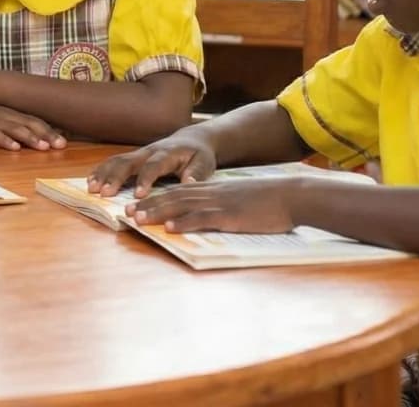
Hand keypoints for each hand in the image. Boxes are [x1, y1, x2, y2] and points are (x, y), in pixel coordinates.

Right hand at [0, 102, 64, 151]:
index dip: (49, 131)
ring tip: (43, 147)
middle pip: (30, 125)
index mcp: (9, 113)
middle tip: (62, 145)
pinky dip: (5, 141)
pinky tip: (14, 148)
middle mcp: (4, 115)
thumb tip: (27, 136)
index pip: (33, 121)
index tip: (64, 140)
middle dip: (47, 135)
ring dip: (31, 138)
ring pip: (16, 130)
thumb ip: (9, 125)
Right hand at [87, 132, 216, 197]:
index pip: (154, 166)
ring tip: (91, 188)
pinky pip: (114, 162)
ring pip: (117, 160)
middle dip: (115, 177)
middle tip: (104, 193)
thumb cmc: (199, 155)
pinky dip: (101, 171)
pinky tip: (91, 182)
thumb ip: (197, 173)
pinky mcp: (133, 157)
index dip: (145, 179)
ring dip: (103, 174)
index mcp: (167, 153)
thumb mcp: (205, 163)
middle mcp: (149, 151)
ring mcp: (139, 153)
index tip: (139, 195)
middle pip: (128, 162)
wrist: (192, 139)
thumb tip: (188, 183)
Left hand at [127, 176, 308, 234]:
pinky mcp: (230, 215)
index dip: (156, 199)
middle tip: (126, 214)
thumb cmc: (271, 201)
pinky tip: (170, 227)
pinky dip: (184, 222)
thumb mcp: (242, 199)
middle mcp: (212, 194)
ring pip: (181, 206)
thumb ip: (226, 206)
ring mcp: (220, 204)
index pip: (178, 193)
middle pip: (173, 198)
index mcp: (214, 190)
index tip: (137, 206)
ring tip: (137, 220)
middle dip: (148, 206)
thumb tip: (214, 217)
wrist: (293, 194)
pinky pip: (203, 218)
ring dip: (157, 213)